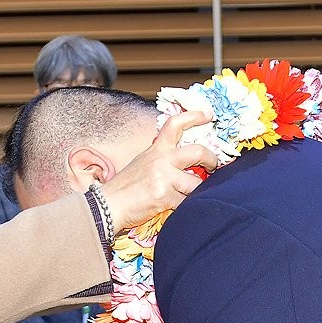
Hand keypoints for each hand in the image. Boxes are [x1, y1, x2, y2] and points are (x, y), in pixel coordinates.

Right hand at [99, 110, 218, 229]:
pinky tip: (180, 207)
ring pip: (197, 183)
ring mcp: (163, 178)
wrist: (108, 205)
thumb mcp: (143, 162)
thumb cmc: (125, 187)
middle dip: (211, 159)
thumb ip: (162, 157)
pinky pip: (187, 202)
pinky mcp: (164, 197)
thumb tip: (185, 160)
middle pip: (197, 152)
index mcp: (156, 149)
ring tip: (193, 194)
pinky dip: (187, 207)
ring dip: (200, 191)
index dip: (194, 116)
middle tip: (213, 166)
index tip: (208, 115)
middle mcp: (161, 160)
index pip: (175, 124)